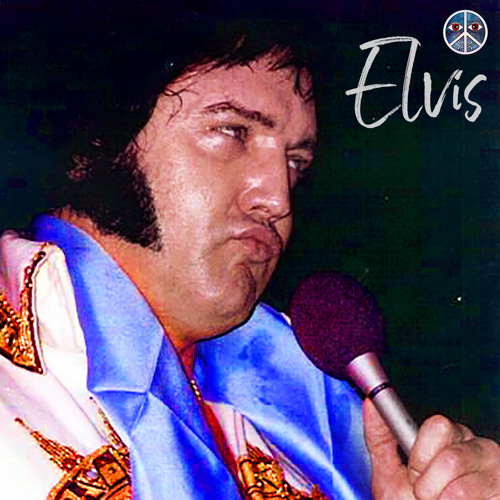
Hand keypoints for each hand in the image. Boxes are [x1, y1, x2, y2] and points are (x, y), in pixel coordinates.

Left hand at [363, 398, 499, 498]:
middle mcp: (471, 447)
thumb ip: (380, 438)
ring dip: (435, 492)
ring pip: (453, 461)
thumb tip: (371, 404)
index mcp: (445, 439)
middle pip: (444, 433)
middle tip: (424, 490)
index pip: (436, 424)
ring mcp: (490, 467)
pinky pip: (464, 491)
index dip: (418, 452)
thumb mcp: (389, 474)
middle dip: (424, 468)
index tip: (414, 473)